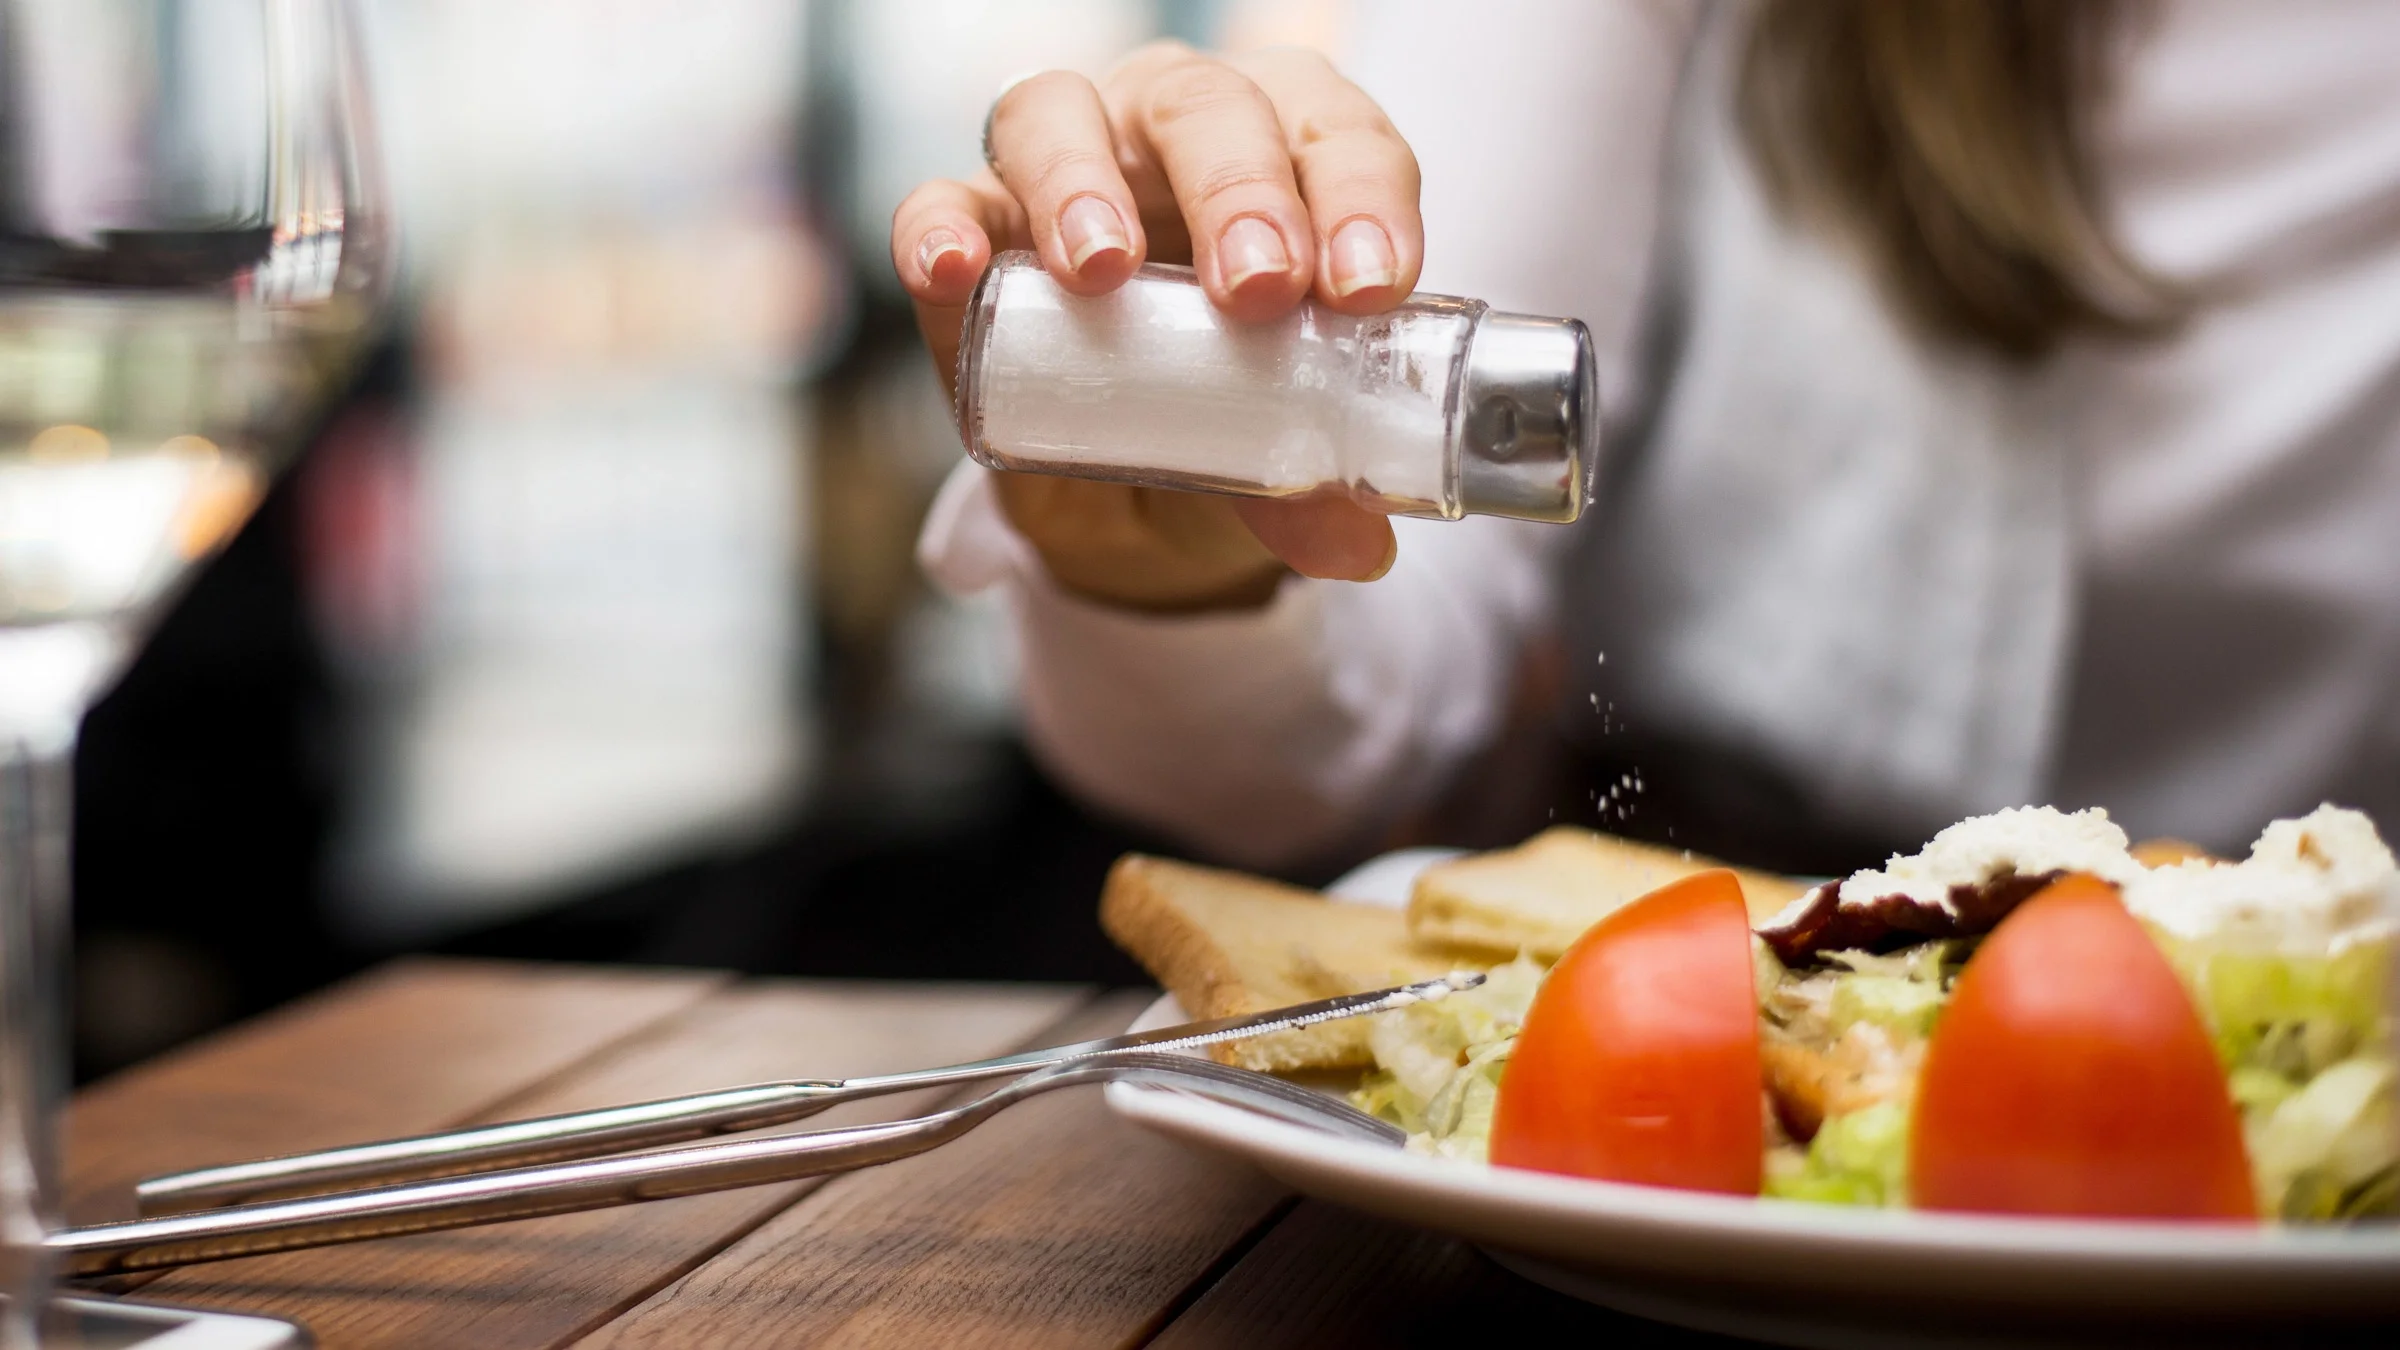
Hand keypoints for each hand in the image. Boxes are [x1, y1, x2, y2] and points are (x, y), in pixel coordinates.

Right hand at [892, 42, 1423, 611]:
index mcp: (1288, 151)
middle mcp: (1174, 130)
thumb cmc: (1234, 409)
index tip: (1365, 286)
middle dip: (1237, 190)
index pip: (1334, 136)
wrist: (1135, 486)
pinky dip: (939, 227)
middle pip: (1202, 107)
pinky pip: (941, 202)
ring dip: (1082, 183)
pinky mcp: (972, 225)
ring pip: (1059, 115)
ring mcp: (1063, 163)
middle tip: (1256, 286)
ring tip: (1104, 270)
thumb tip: (1359, 545)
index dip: (1359, 197)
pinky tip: (954, 270)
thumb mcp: (1284, 451)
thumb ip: (1317, 484)